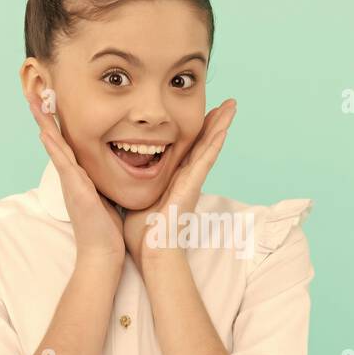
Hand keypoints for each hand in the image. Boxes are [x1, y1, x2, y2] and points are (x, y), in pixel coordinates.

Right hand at [29, 93, 125, 265]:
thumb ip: (103, 182)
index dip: (58, 123)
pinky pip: (62, 163)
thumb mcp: (106, 197)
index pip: (67, 143)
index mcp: (79, 176)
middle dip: (44, 116)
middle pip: (55, 139)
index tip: (52, 102)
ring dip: (44, 123)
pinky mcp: (74, 189)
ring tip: (34, 101)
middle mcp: (70, 176)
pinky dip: (53, 146)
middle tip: (33, 92)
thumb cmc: (106, 229)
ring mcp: (70, 181)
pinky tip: (45, 131)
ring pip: (55, 145)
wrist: (102, 253)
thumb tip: (114, 171)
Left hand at [124, 98, 235, 268]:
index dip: (197, 129)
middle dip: (215, 121)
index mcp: (175, 179)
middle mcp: (187, 177)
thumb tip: (121, 174)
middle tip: (227, 102)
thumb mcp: (138, 198)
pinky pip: (206, 159)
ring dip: (221, 125)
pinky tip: (224, 127)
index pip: (188, 147)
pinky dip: (215, 143)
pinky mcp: (192, 186)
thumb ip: (135, 185)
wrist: (152, 252)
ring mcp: (192, 181)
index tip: (204, 111)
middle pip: (204, 142)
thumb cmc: (143, 233)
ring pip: (210, 146)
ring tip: (232, 106)